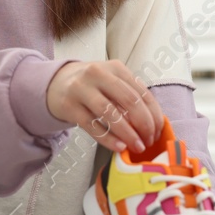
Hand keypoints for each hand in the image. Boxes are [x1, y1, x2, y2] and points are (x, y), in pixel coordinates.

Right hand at [46, 60, 164, 153]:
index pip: (142, 92)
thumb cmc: (92, 86)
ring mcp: (81, 89)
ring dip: (128, 133)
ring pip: (110, 113)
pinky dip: (108, 138)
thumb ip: (130, 96)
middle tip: (149, 141)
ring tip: (137, 146)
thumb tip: (153, 124)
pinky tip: (119, 147)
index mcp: (116, 68)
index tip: (158, 132)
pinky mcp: (69, 106)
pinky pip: (92, 125)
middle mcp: (99, 74)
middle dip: (144, 124)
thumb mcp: (112, 82)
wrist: (56, 83)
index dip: (153, 115)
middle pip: (129, 101)